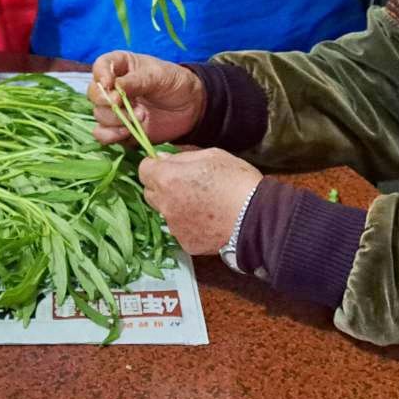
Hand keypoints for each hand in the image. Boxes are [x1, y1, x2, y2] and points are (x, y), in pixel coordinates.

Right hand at [88, 51, 205, 146]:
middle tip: (123, 103)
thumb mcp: (158, 76)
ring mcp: (115, 109)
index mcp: (121, 66)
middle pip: (94, 93)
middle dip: (107, 100)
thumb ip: (136, 81)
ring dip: (115, 119)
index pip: (100, 66)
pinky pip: (102, 134)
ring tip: (140, 116)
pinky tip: (127, 132)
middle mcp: (113, 87)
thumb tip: (114, 86)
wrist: (191, 107)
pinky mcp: (119, 129)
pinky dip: (110, 135)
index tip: (109, 84)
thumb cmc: (174, 82)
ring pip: (99, 115)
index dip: (100, 75)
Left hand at [138, 149, 261, 253]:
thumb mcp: (211, 155)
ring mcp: (174, 226)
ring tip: (201, 203)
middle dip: (162, 185)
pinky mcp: (185, 243)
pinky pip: (180, 229)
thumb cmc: (236, 180)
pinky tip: (208, 219)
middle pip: (150, 192)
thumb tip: (163, 158)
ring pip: (165, 212)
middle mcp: (165, 204)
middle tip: (185, 183)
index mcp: (168, 178)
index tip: (167, 166)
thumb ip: (181, 156)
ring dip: (175, 205)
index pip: (143, 169)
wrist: (255, 217)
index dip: (154, 166)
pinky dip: (188, 224)